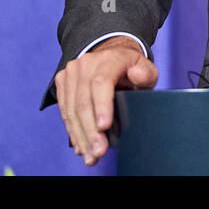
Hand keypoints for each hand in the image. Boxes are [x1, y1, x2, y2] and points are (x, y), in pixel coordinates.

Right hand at [55, 36, 157, 165]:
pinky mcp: (62, 81)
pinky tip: (81, 145)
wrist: (111, 53)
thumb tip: (136, 75)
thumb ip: (145, 74)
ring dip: (80, 135)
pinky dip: (73, 130)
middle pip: (84, 101)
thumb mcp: (146, 69)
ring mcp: (72, 72)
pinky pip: (65, 110)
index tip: (104, 127)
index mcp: (109, 59)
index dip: (101, 106)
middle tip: (99, 152)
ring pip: (72, 109)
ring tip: (90, 155)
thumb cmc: (131, 67)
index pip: (101, 83)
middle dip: (91, 130)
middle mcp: (87, 63)